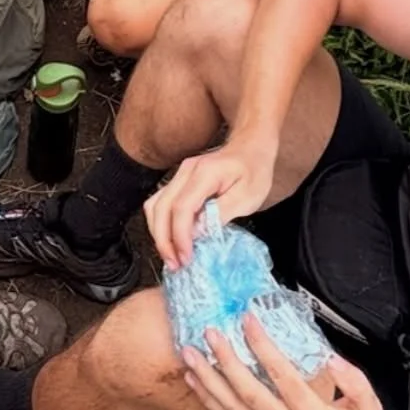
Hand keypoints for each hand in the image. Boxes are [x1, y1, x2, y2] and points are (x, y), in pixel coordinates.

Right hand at [145, 138, 275, 268]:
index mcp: (204, 174)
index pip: (181, 208)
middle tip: (175, 264)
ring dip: (159, 233)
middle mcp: (186, 172)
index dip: (180, 236)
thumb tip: (197, 231)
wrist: (251, 145)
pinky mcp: (179, 181)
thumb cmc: (254, 170)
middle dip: (164, 240)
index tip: (186, 259)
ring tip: (172, 257)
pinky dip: (162, 224)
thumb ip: (221, 213)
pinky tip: (172, 240)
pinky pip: (161, 203)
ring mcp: (180, 174)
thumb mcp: (248, 196)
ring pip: (155, 205)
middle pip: (161, 207)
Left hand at [182, 320, 383, 409]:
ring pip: (232, 407)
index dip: (263, 348)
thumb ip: (356, 382)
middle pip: (249, 392)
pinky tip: (195, 380)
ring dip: (208, 379)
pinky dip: (209, 400)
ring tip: (190, 353)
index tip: (248, 321)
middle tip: (210, 333)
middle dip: (226, 360)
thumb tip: (333, 360)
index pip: (283, 377)